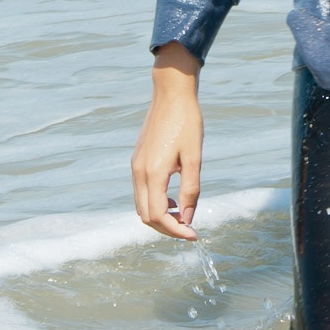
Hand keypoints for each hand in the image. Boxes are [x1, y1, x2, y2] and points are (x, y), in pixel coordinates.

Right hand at [131, 42, 202, 239]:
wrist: (171, 94)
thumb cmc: (187, 122)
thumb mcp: (194, 157)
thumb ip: (191, 190)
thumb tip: (188, 219)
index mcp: (153, 173)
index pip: (159, 216)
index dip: (175, 231)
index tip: (194, 234)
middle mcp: (139, 172)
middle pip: (146, 216)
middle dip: (166, 228)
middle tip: (189, 228)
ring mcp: (135, 166)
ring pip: (141, 206)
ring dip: (160, 216)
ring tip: (183, 214)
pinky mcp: (137, 160)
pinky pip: (141, 192)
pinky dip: (155, 202)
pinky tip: (173, 198)